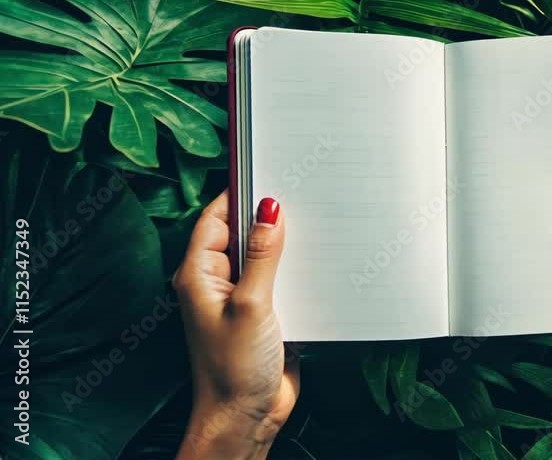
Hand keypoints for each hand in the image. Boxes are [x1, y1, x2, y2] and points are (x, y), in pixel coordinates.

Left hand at [173, 192, 298, 459]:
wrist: (247, 416)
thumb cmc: (234, 370)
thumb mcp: (252, 304)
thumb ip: (263, 256)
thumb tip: (270, 210)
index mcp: (199, 274)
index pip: (216, 218)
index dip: (240, 194)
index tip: (268, 171)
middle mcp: (217, 281)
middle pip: (242, 233)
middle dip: (269, 217)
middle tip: (300, 197)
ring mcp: (241, 296)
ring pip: (264, 256)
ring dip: (286, 246)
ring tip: (313, 228)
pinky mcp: (265, 312)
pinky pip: (280, 279)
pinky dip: (296, 269)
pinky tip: (317, 263)